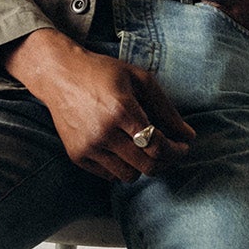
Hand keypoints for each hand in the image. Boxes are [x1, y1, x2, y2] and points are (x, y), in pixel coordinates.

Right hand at [0, 31, 196, 181]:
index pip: (157, 146)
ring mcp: (88, 146)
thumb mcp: (139, 80)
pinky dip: (122, 167)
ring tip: (144, 149)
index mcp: (121, 110)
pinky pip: (109, 175)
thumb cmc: (103, 73)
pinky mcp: (77, 155)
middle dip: (166, 162)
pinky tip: (123, 149)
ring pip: (129, 175)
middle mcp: (103, 132)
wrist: (59, 75)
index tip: (183, 147)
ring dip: (143, 166)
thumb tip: (188, 135)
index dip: (177, 151)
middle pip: (147, 166)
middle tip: (170, 151)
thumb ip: (166, 109)